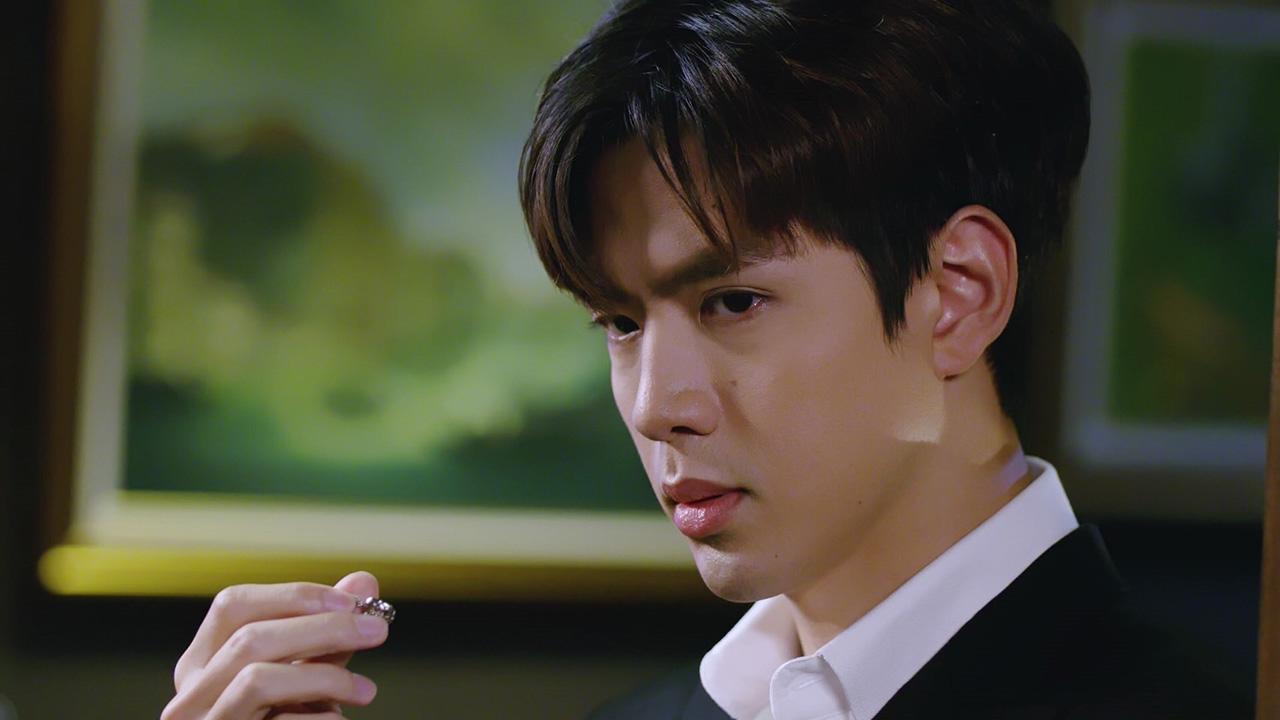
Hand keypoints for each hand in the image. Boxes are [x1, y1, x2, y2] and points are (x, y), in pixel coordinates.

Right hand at [161, 571, 387, 719]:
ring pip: (257, 680)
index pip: (233, 605)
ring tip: (367, 690)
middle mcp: (190, 696)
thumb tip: (364, 581)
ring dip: (324, 676)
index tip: (352, 600)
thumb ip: (328, 631)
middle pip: (250, 640)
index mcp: (201, 664)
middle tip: (378, 629)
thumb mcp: (306, 672)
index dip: (294, 595)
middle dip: (323, 628)